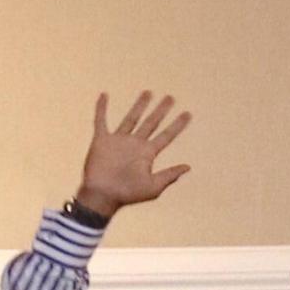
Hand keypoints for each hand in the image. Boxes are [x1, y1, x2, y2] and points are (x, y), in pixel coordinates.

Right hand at [72, 91, 192, 218]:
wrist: (103, 196)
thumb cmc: (128, 194)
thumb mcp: (153, 186)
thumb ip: (169, 175)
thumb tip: (188, 167)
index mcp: (147, 154)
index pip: (166, 136)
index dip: (178, 125)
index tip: (188, 114)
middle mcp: (135, 144)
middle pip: (151, 123)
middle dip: (161, 110)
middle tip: (171, 97)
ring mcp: (119, 141)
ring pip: (131, 118)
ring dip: (139, 105)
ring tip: (148, 92)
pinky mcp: (102, 140)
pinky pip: (101, 121)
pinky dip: (102, 108)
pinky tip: (104, 95)